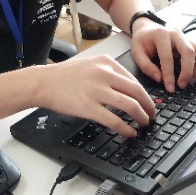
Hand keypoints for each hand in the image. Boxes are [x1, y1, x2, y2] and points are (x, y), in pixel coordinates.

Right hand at [39, 54, 155, 137]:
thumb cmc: (64, 76)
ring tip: (143, 124)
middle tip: (151, 115)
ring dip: (141, 117)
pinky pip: (115, 120)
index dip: (145, 95)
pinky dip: (126, 128)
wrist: (43, 82)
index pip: (134, 80)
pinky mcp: (88, 106)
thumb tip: (129, 90)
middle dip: (148, 106)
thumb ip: (108, 73)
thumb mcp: (90, 65)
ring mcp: (96, 90)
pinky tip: (129, 132)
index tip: (148, 103)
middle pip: (137, 92)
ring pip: (130, 106)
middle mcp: (103, 73)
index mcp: (105, 62)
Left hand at [130, 22, 195, 92]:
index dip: (169, 75)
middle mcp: (176, 33)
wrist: (148, 28)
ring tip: (190, 81)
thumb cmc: (142, 41)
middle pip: (189, 52)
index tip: (170, 88)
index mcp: (161, 34)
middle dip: (187, 72)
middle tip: (182, 85)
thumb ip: (145, 66)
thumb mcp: (136, 51)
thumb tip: (159, 79)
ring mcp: (187, 36)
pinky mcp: (194, 42)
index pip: (167, 56)